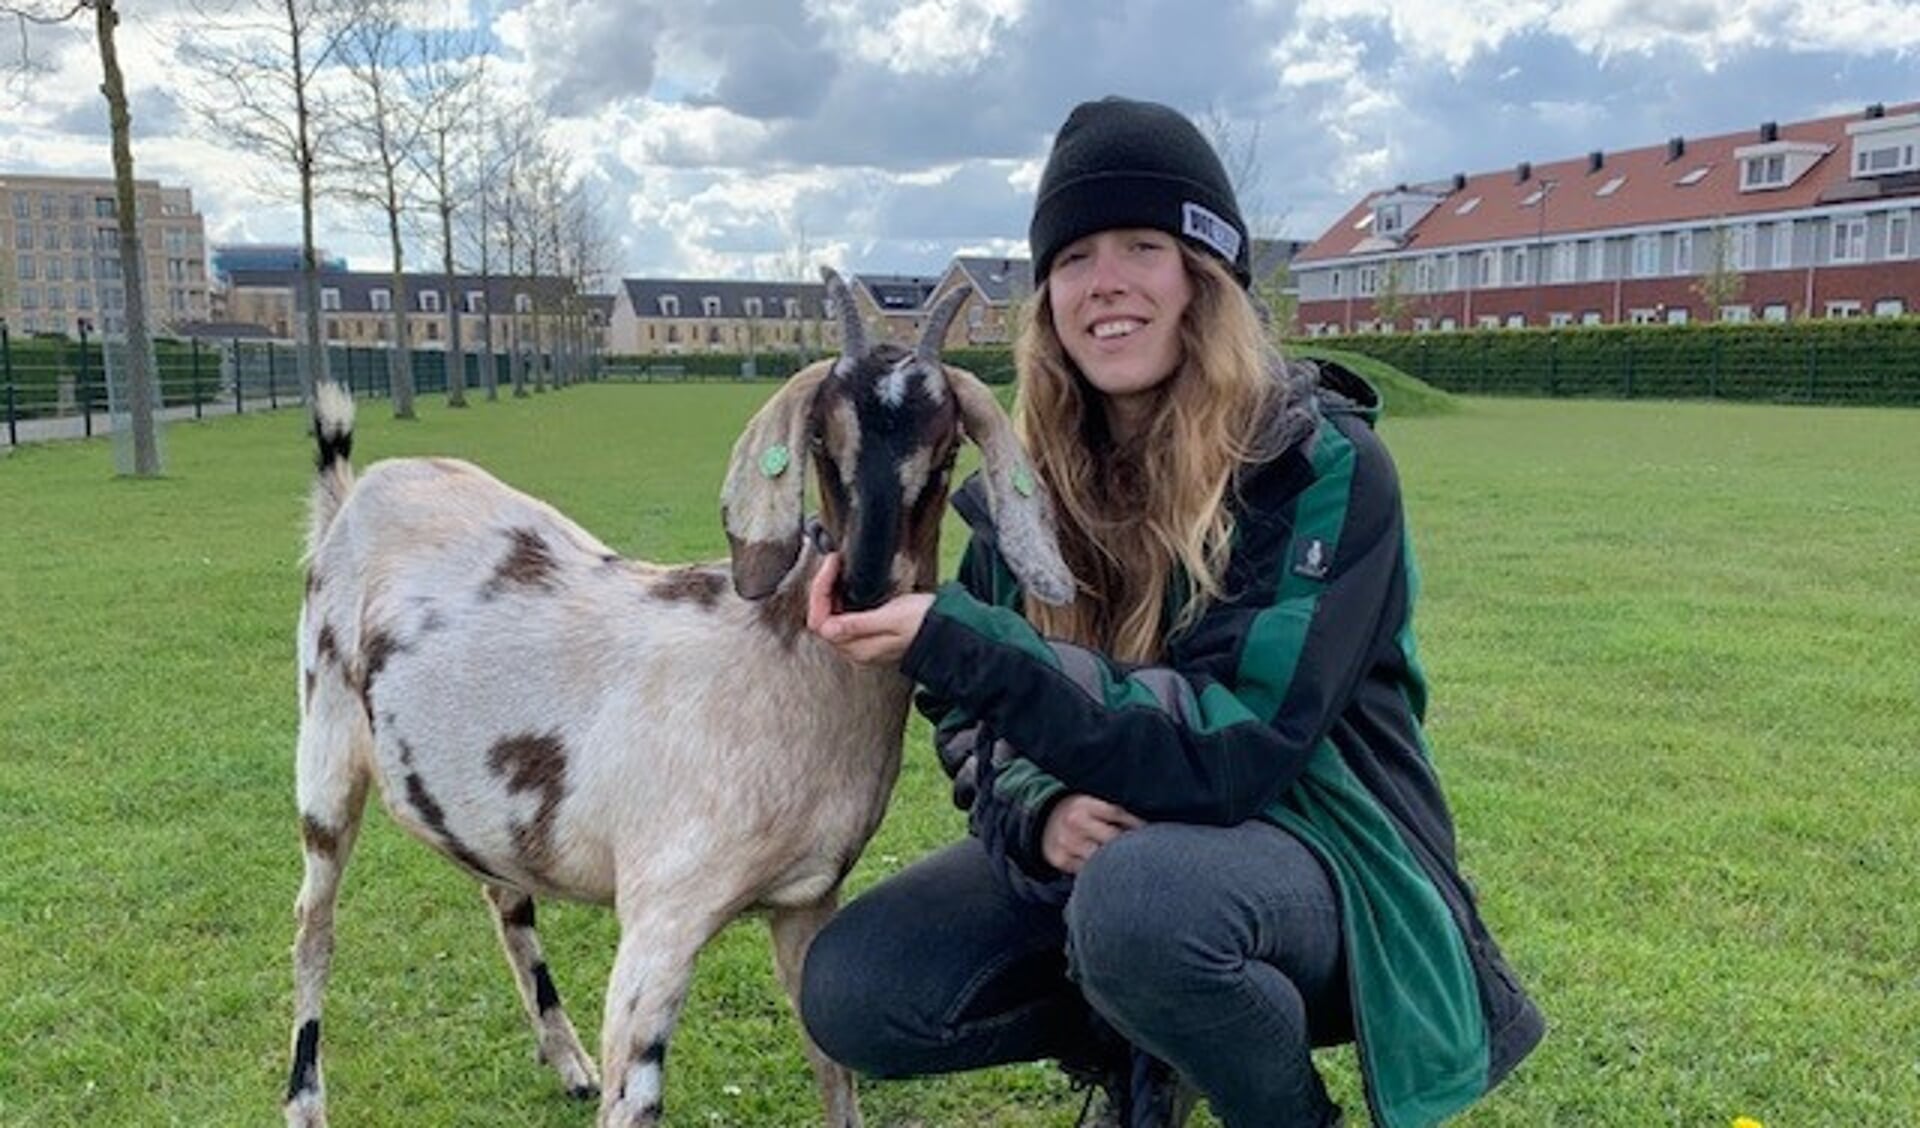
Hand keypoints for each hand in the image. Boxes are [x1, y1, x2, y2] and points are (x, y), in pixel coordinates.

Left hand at [806, 552, 933, 666]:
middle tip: (832, 563)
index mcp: (859, 647)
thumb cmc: (925, 624)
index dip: (820, 591)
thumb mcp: (892, 618)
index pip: (821, 622)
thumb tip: (828, 628)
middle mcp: (856, 648)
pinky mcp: (868, 632)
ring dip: (830, 591)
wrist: (947, 630)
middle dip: (822, 588)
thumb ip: (859, 624)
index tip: (831, 566)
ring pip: (832, 615)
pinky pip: (844, 614)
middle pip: (823, 618)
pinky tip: (845, 583)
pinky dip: (840, 596)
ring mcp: (861, 641)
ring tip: (837, 569)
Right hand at [1040, 794, 1143, 874]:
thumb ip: (1115, 815)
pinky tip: (1108, 874)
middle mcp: (1075, 823)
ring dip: (1115, 864)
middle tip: (1146, 854)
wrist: (1043, 821)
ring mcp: (1067, 843)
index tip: (1151, 833)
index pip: (1117, 813)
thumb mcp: (1092, 804)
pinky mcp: (1061, 860)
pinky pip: (1086, 871)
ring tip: (1130, 867)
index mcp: (1086, 805)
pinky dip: (1098, 873)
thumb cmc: (1078, 813)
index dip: (1136, 824)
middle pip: (1111, 839)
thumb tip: (1146, 829)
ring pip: (1100, 859)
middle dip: (1129, 847)